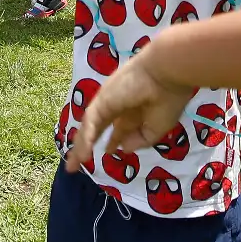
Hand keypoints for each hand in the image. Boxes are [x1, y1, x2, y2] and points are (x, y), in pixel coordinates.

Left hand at [63, 57, 196, 167]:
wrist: (167, 76)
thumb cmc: (167, 100)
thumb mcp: (156, 129)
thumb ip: (139, 140)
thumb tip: (122, 148)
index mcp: (134, 112)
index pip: (118, 129)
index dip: (112, 141)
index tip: (107, 151)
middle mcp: (118, 107)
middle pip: (97, 128)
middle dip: (86, 145)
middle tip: (75, 163)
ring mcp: (108, 103)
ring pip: (89, 127)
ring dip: (81, 146)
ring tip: (73, 165)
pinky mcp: (101, 101)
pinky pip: (90, 122)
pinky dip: (86, 138)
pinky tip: (83, 155)